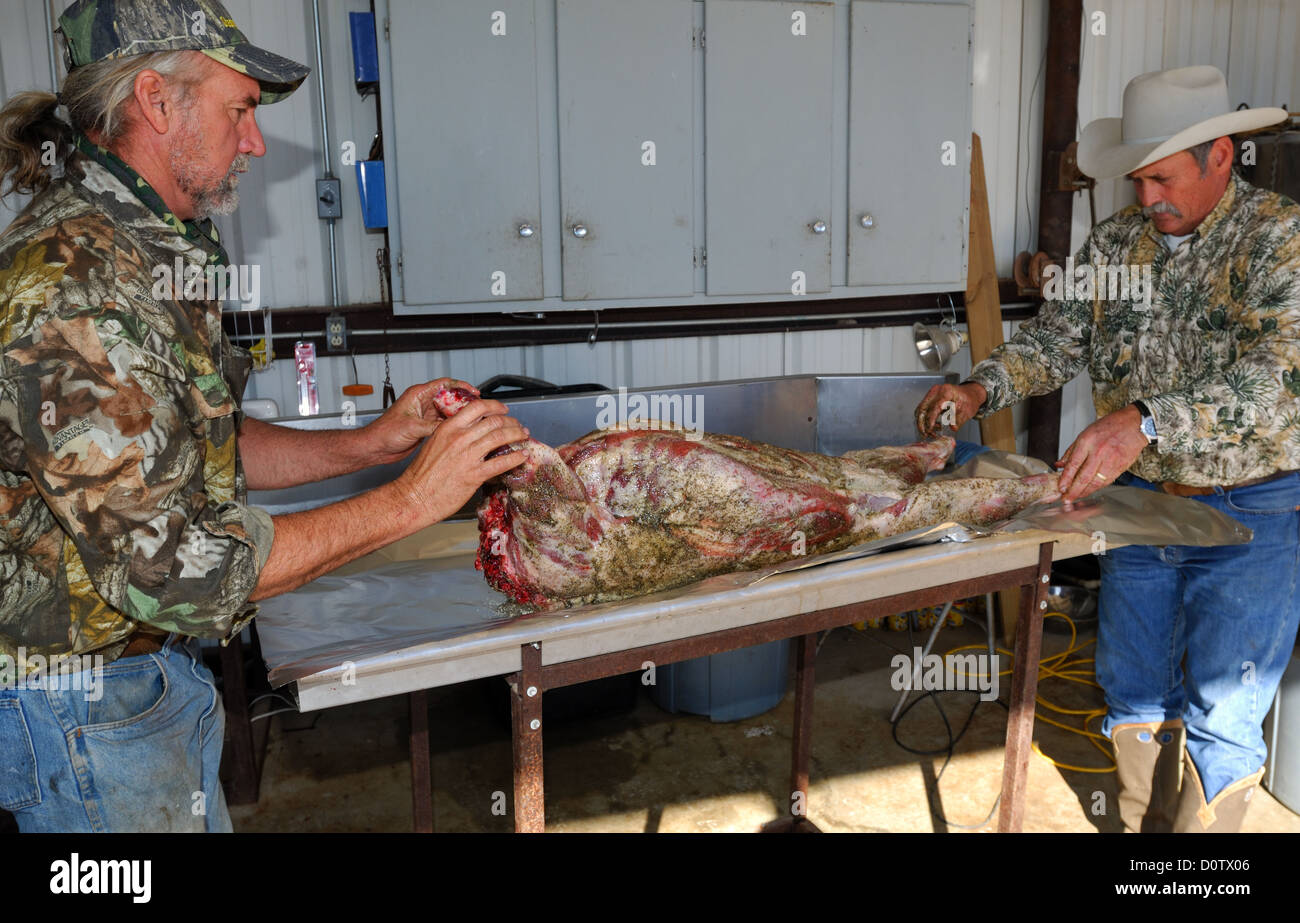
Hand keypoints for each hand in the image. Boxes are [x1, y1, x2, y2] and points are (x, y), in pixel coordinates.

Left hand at [364, 378, 478, 464]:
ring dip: (461, 416)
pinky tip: (463, 431)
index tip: (475, 392)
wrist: (376, 447)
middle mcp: (423, 403)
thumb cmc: (384, 432)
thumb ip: (433, 426)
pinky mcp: (426, 427)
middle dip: (465, 402)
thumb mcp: (412, 427)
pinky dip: (455, 426)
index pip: (445, 384)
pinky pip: (445, 424)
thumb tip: (453, 427)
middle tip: (480, 408)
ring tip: (475, 420)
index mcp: (418, 395)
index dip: (462, 386)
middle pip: (450, 397)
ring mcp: (425, 415)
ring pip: (449, 411)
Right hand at [396, 398, 528, 523]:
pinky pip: (501, 462)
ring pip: (500, 437)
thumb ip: (454, 435)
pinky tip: (522, 456)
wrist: (414, 496)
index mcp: (449, 428)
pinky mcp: (474, 474)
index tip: (504, 410)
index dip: (495, 406)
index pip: (478, 407)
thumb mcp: (435, 444)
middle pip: (494, 421)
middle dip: (511, 422)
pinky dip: (516, 458)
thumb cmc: (421, 474)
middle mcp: (459, 438)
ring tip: (524, 436)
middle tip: (518, 426)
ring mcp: (468, 456)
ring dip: (516, 435)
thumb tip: (472, 432)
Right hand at [915, 382, 986, 435]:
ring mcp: (932, 393)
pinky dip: (925, 419)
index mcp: (947, 392)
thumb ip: (958, 419)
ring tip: (931, 432)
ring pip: (920, 410)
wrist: (969, 394)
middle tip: (926, 434)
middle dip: (922, 423)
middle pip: (922, 408)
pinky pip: (923, 409)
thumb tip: (953, 428)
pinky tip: (932, 427)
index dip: (931, 420)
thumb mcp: (967, 411)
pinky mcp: (930, 397)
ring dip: (922, 423)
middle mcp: (936, 391)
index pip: (935, 407)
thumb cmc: (969, 401)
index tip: (930, 430)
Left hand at [1054, 406, 1148, 502]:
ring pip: (1096, 482)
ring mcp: (1110, 460)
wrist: (1135, 425)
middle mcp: (1098, 452)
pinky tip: (1090, 491)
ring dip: (1085, 492)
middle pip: (1084, 477)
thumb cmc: (1110, 426)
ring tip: (1077, 497)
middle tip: (1067, 499)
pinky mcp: (1120, 467)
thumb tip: (1060, 464)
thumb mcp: (1086, 433)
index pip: (1073, 464)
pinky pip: (1106, 481)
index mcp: (1087, 442)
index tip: (1061, 488)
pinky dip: (1097, 488)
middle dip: (1073, 491)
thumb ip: (1071, 450)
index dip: (1066, 478)